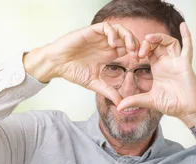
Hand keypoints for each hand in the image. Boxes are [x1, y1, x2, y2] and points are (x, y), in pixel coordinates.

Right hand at [23, 21, 139, 103]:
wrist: (56, 65)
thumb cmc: (73, 71)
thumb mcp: (95, 83)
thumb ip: (109, 91)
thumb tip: (121, 105)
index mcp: (109, 54)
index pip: (128, 48)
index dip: (136, 52)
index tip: (140, 60)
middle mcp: (105, 44)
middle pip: (127, 37)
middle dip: (135, 43)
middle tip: (138, 53)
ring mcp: (99, 37)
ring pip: (119, 29)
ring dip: (127, 36)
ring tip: (129, 48)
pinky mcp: (90, 32)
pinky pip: (106, 27)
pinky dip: (113, 33)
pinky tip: (113, 44)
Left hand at [116, 22, 195, 127]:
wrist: (186, 111)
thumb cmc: (171, 105)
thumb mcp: (149, 101)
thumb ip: (134, 101)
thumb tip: (119, 107)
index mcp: (158, 68)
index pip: (148, 52)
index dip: (140, 49)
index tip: (132, 54)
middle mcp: (168, 63)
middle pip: (157, 44)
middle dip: (147, 43)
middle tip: (139, 51)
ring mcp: (177, 62)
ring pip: (169, 42)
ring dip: (159, 38)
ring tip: (149, 39)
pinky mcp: (186, 64)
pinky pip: (188, 47)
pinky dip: (187, 36)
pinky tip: (183, 25)